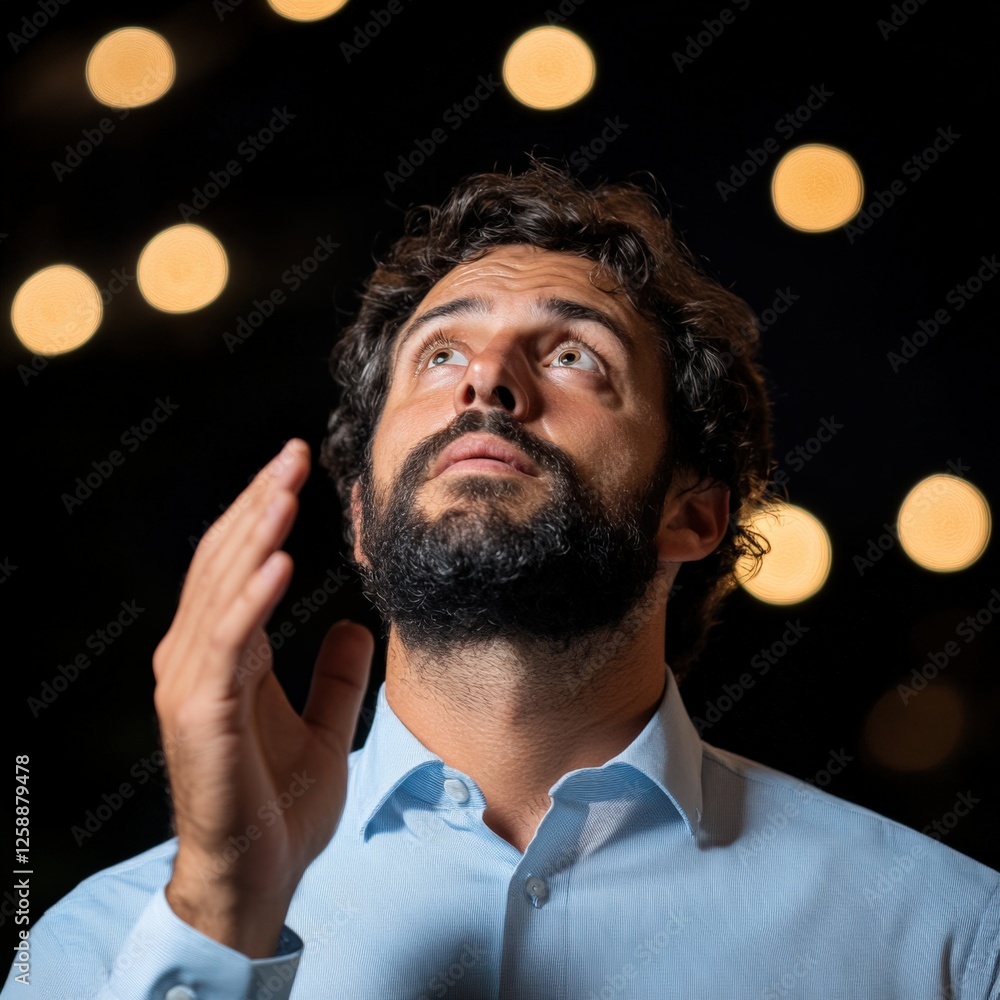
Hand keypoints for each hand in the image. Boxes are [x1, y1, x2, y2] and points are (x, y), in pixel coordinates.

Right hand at [153, 439, 372, 956]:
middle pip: (226, 564)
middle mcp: (198, 660)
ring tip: (285, 488)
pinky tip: (279, 560)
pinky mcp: (200, 714)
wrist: (256, 877)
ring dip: (255, 534)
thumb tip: (352, 626)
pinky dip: (252, 599)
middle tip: (292, 456)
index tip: (294, 471)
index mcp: (226, 658)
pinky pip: (228, 644)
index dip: (264, 516)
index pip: (240, 568)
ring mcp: (193, 685)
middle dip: (260, 506)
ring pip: (222, 591)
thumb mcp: (324, 729)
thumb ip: (335, 678)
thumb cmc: (280, 809)